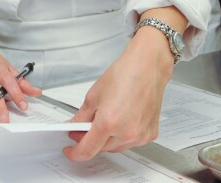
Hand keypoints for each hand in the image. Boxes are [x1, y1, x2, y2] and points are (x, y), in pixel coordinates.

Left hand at [63, 27, 173, 160]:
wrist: (148, 67)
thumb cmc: (124, 75)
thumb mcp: (93, 95)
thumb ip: (81, 116)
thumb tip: (75, 127)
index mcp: (108, 123)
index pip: (87, 149)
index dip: (75, 153)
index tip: (70, 150)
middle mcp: (126, 133)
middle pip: (101, 149)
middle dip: (89, 141)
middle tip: (81, 130)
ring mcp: (140, 135)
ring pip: (116, 147)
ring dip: (106, 140)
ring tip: (101, 122)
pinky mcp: (150, 134)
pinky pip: (130, 142)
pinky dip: (121, 136)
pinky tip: (119, 123)